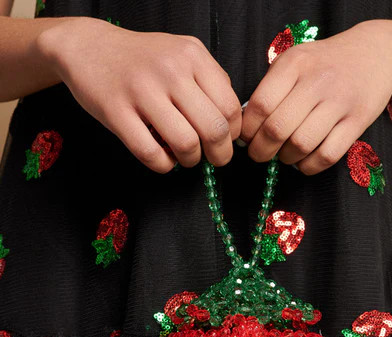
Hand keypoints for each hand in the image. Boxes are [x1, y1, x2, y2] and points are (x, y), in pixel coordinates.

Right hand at [36, 17, 241, 172]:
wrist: (89, 47)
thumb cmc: (142, 59)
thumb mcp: (182, 54)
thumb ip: (210, 81)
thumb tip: (234, 122)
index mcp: (192, 55)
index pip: (230, 108)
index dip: (233, 134)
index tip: (226, 141)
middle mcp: (170, 70)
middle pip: (213, 129)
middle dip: (219, 154)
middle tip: (213, 159)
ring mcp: (142, 91)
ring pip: (185, 144)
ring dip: (190, 161)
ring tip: (185, 158)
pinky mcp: (116, 112)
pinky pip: (151, 154)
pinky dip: (163, 166)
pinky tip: (162, 159)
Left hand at [240, 19, 391, 174]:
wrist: (375, 53)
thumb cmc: (325, 64)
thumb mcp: (296, 62)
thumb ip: (271, 89)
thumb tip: (244, 127)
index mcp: (295, 64)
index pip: (260, 105)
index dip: (248, 130)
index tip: (246, 139)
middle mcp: (317, 81)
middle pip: (277, 128)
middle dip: (262, 150)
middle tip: (260, 154)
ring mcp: (340, 102)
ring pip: (301, 144)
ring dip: (286, 159)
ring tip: (285, 155)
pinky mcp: (358, 121)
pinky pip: (327, 155)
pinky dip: (309, 166)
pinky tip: (304, 162)